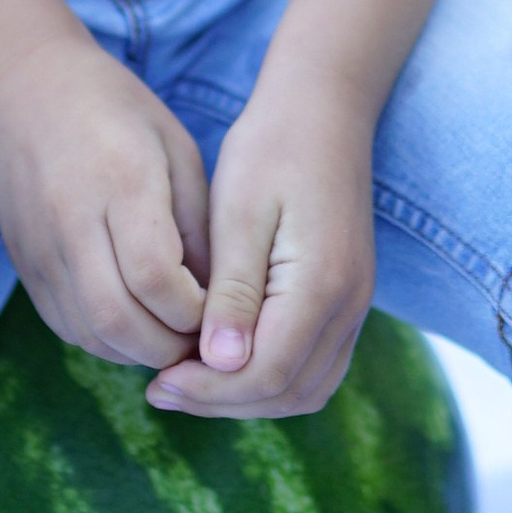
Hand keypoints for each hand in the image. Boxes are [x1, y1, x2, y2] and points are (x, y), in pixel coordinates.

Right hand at [0, 29, 211, 372]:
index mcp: (121, 181)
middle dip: (169, 345)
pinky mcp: (25, 265)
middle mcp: (72, 221)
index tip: (220, 308)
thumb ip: (199, 223)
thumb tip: (218, 297)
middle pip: (118, 319)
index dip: (194, 311)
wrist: (21, 86)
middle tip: (203, 338)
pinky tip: (136, 325)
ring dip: (139, 351)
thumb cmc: (115, 110)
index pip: (155, 277)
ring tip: (174, 335)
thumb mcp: (176, 146)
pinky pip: (67, 326)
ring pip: (89, 333)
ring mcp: (41, 248)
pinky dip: (107, 340)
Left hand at [148, 77, 377, 420]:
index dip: (208, 389)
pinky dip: (271, 380)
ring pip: (306, 388)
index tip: (157, 381)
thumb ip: (233, 292)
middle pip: (287, 392)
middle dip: (221, 402)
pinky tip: (223, 362)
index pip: (265, 373)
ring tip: (187, 382)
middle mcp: (348, 306)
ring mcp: (354, 305)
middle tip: (162, 390)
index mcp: (321, 285)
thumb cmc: (272, 149)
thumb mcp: (239, 214)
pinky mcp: (346, 299)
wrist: (324, 110)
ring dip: (246, 399)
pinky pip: (315, 366)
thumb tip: (220, 362)